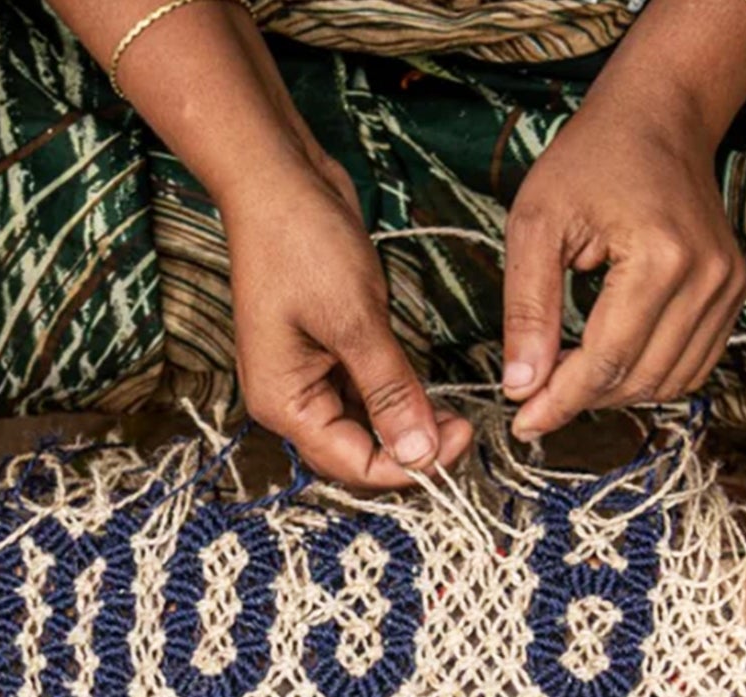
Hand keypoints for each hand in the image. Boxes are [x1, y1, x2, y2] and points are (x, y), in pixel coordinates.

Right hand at [223, 155, 473, 488]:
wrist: (277, 182)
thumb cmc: (299, 244)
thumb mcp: (353, 319)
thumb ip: (389, 390)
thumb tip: (419, 452)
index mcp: (283, 402)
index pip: (351, 463)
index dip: (409, 465)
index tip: (463, 440)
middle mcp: (291, 399)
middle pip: (356, 452)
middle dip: (411, 450)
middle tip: (469, 429)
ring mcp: (308, 375)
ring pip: (365, 424)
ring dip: (409, 424)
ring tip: (458, 413)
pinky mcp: (327, 351)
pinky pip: (365, 392)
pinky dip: (398, 396)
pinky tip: (431, 391)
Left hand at [504, 95, 745, 439]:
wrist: (657, 118)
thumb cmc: (589, 161)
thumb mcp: (535, 226)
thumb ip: (526, 311)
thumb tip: (520, 385)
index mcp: (660, 259)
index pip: (606, 362)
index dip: (558, 402)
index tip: (520, 422)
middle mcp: (708, 277)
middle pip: (637, 379)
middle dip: (580, 400)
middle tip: (532, 396)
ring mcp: (727, 286)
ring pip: (667, 381)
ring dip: (612, 392)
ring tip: (565, 374)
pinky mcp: (730, 292)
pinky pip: (690, 364)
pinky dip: (646, 376)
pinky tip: (605, 360)